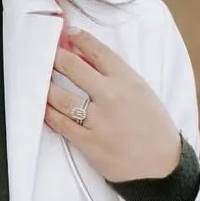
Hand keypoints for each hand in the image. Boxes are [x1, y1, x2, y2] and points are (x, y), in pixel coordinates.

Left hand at [45, 27, 180, 182]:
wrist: (161, 167)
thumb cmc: (154, 127)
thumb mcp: (142, 93)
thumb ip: (116, 76)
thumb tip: (87, 57)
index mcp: (128, 81)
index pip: (98, 51)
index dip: (79, 38)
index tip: (68, 33)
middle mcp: (111, 97)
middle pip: (72, 67)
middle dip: (54, 56)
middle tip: (45, 52)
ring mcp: (98, 120)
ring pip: (60, 96)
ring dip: (45, 85)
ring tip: (38, 79)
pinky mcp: (88, 142)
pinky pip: (60, 123)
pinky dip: (48, 113)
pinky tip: (42, 106)